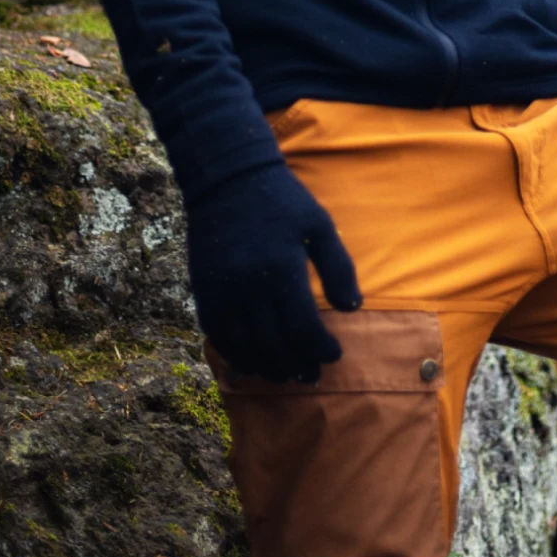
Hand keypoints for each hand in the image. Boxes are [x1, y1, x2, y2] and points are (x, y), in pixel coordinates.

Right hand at [185, 162, 361, 382]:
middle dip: (297, 366)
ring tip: (288, 374)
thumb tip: (352, 309)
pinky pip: (219, 338)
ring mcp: (222, 293)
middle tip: (314, 375)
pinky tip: (255, 363)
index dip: (321, 349)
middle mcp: (248, 287)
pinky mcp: (204, 294)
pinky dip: (238, 357)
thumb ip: (338, 267)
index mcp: (281, 269)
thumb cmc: (282, 202)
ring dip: (268, 368)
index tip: (335, 354)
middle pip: (274, 346)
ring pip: (245, 348)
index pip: (303, 328)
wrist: (228, 181)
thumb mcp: (319, 225)